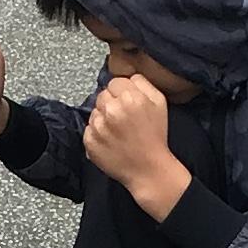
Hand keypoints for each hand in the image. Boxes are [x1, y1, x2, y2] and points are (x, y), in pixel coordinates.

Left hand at [83, 75, 185, 213]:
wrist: (149, 170)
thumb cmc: (155, 137)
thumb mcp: (159, 103)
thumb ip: (143, 83)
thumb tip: (128, 77)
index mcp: (130, 98)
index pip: (114, 82)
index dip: (122, 92)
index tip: (127, 104)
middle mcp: (112, 110)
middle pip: (102, 95)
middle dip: (111, 104)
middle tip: (123, 119)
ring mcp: (99, 127)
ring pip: (94, 111)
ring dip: (103, 119)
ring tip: (118, 131)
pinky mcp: (90, 142)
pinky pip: (88, 129)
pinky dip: (97, 134)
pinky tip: (111, 141)